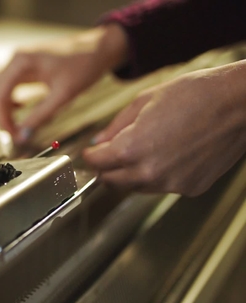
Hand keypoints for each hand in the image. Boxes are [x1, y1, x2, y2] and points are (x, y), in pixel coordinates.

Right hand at [0, 24, 126, 142]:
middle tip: (14, 133)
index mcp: (22, 62)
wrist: (99, 48)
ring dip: (0, 108)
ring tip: (15, 124)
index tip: (12, 134)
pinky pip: (6, 85)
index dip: (1, 118)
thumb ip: (41, 115)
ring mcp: (19, 62)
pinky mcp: (24, 67)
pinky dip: (7, 100)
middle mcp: (16, 60)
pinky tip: (19, 109)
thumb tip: (24, 135)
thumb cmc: (85, 64)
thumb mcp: (64, 94)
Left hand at [83, 61, 245, 195]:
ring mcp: (171, 184)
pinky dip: (158, 175)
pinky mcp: (190, 189)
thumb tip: (98, 141)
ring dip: (131, 174)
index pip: (97, 164)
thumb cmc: (196, 94)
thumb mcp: (144, 101)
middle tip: (108, 155)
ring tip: (144, 149)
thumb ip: (116, 126)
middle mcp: (149, 172)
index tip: (90, 152)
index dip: (90, 156)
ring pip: (136, 187)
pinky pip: (162, 187)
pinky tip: (169, 155)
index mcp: (132, 149)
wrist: (239, 103)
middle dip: (106, 168)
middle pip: (111, 182)